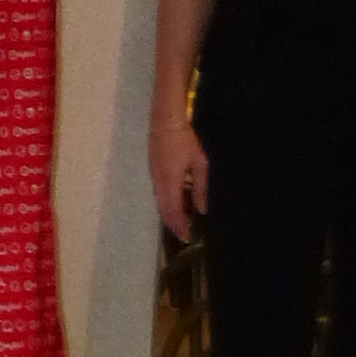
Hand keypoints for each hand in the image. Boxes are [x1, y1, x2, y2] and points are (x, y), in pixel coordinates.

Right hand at [150, 115, 207, 239]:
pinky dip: (167, 203)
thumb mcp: (199, 162)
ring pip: (160, 202)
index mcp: (170, 181)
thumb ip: (201, 187)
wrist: (166, 119)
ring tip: (183, 222)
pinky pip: (159, 193)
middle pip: (164, 210)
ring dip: (170, 214)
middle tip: (184, 235)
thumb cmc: (185, 139)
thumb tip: (201, 208)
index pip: (173, 210)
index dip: (179, 225)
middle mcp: (159, 182)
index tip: (187, 237)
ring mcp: (154, 176)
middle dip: (174, 224)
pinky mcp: (154, 170)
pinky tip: (177, 204)